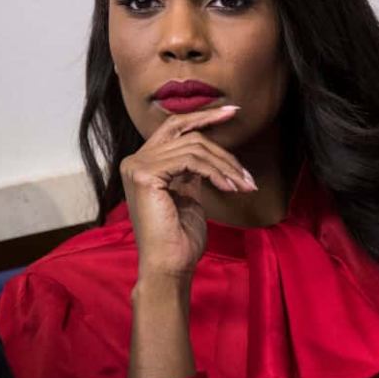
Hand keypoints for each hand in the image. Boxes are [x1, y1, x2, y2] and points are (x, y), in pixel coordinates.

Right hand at [120, 105, 255, 282]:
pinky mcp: (145, 175)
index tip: (233, 111)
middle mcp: (135, 160)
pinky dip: (215, 171)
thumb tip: (210, 153)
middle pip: (186, 134)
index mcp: (143, 163)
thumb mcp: (188, 194)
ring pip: (194, 148)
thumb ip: (191, 170)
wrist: (169, 266)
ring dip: (225, 166)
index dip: (204, 117)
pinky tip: (228, 187)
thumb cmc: (181, 237)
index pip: (175, 127)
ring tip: (243, 185)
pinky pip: (191, 160)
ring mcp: (137, 166)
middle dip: (219, 139)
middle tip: (244, 153)